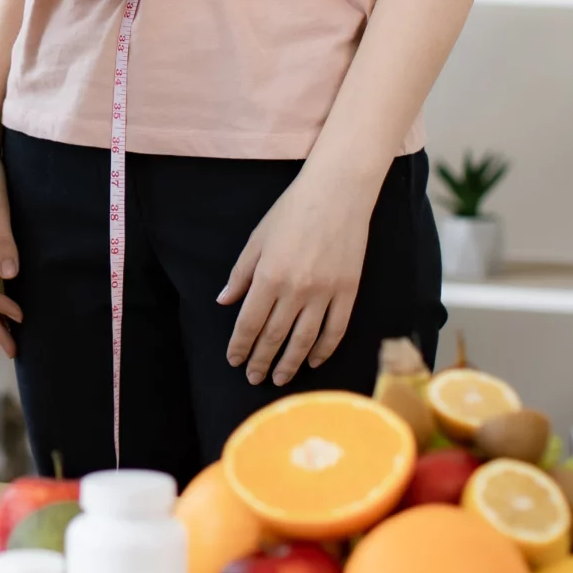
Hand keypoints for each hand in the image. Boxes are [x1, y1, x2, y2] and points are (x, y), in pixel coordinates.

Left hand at [217, 170, 374, 384]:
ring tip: (279, 379)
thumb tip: (225, 302)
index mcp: (269, 276)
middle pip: (275, 337)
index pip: (250, 323)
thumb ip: (240, 274)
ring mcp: (325, 293)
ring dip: (290, 363)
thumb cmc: (292, 211)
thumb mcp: (257, 239)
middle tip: (253, 378)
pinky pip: (335, 329)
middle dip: (261, 361)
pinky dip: (323, 349)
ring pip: (304, 340)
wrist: (337, 193)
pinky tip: (313, 360)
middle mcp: (296, 290)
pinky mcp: (348, 291)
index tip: (234, 361)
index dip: (240, 346)